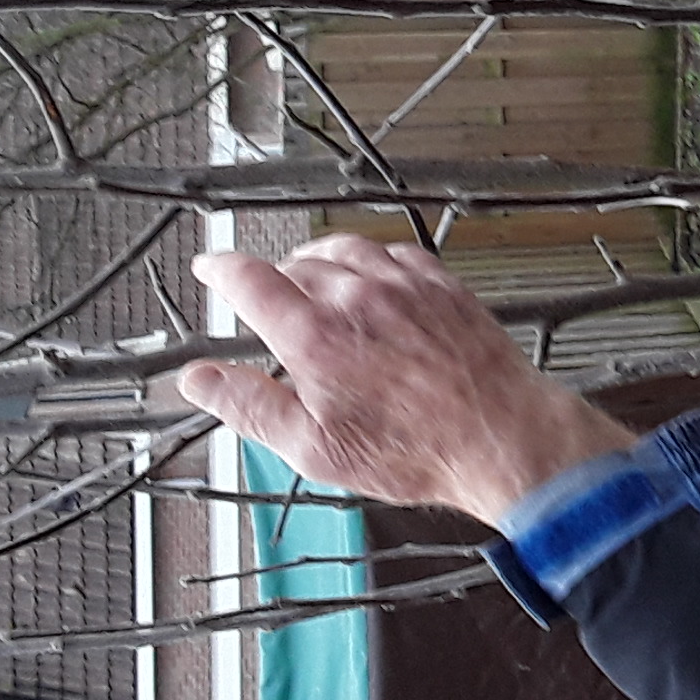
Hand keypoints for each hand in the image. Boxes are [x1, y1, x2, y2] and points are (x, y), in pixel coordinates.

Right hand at [178, 236, 634, 530]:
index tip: (210, 266)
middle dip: (272, 279)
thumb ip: (248, 406)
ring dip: (318, 261)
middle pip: (295, 265)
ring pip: (344, 250)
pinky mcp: (441, 285)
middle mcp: (357, 297)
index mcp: (316, 335)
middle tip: (265, 300)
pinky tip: (372, 279)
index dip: (221, 269)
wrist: (501, 435)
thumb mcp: (313, 447)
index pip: (250, 281)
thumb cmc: (416, 449)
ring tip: (311, 280)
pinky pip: (393, 254)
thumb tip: (199, 381)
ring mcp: (404, 285)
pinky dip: (370, 261)